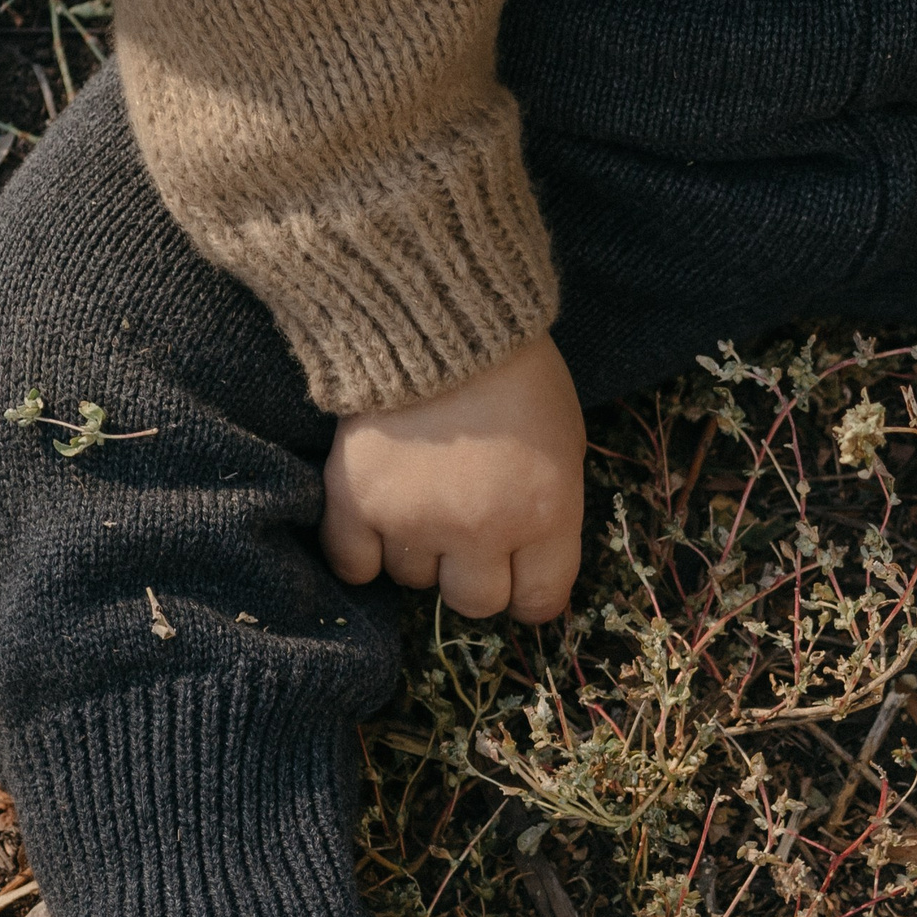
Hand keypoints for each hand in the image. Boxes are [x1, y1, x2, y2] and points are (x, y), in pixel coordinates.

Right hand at [320, 336, 585, 621]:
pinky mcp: (355, 501)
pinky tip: (374, 522)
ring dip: (419, 549)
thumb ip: (550, 513)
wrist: (436, 314)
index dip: (529, 592)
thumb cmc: (516, 374)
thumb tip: (532, 571)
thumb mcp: (564, 444)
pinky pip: (353, 566)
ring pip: (414, 580)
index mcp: (545, 513)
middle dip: (474, 573)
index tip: (518, 576)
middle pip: (474, 602)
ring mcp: (414, 519)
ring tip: (420, 495)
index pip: (539, 602)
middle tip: (466, 530)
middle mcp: (481, 529)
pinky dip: (361, 553)